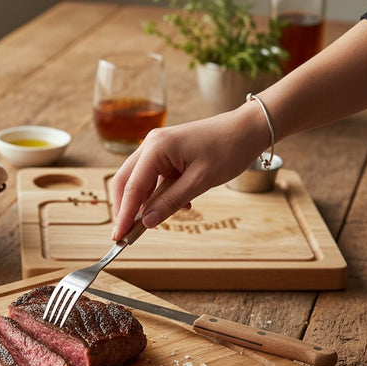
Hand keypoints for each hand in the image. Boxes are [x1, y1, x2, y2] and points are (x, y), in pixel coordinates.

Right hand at [110, 107, 266, 240]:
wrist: (248, 128)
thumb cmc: (228, 149)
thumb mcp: (200, 181)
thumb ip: (170, 201)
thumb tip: (146, 222)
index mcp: (156, 147)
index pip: (131, 187)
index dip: (123, 214)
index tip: (118, 237)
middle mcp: (151, 144)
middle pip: (125, 181)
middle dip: (126, 208)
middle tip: (127, 233)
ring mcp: (157, 146)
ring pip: (138, 180)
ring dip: (145, 202)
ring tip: (159, 218)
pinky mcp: (166, 152)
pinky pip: (153, 177)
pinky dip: (159, 193)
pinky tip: (180, 203)